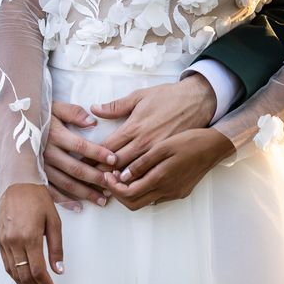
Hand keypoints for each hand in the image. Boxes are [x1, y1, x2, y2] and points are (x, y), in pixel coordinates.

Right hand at [0, 183, 63, 283]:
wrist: (17, 183)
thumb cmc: (37, 198)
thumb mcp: (54, 221)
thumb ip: (56, 248)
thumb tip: (59, 270)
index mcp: (29, 237)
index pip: (38, 272)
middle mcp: (13, 242)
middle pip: (25, 277)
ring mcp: (4, 242)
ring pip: (14, 274)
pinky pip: (6, 264)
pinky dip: (16, 276)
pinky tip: (26, 278)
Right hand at [44, 101, 116, 209]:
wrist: (13, 125)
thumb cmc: (38, 116)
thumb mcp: (54, 108)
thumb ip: (73, 113)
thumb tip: (92, 122)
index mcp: (54, 135)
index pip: (80, 146)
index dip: (98, 153)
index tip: (114, 160)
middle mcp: (47, 153)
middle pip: (76, 169)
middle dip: (96, 178)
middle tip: (113, 184)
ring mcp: (41, 167)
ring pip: (66, 183)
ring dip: (85, 193)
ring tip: (103, 199)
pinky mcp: (35, 176)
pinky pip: (51, 191)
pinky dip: (65, 201)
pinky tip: (79, 207)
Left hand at [91, 74, 216, 180]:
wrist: (201, 102)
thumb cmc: (170, 97)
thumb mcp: (141, 96)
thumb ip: (116, 106)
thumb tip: (95, 109)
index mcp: (134, 129)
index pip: (107, 149)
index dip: (93, 158)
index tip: (82, 163)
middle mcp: (144, 145)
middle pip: (116, 166)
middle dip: (101, 174)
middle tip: (89, 179)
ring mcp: (158, 156)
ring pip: (132, 176)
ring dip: (118, 183)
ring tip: (106, 187)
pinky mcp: (170, 161)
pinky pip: (150, 179)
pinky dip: (138, 184)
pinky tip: (130, 186)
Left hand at [103, 128, 234, 209]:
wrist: (215, 145)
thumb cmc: (189, 140)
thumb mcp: (163, 146)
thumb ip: (142, 162)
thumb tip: (123, 176)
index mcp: (161, 178)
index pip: (128, 193)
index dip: (113, 187)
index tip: (106, 174)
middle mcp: (167, 191)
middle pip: (133, 203)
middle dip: (118, 193)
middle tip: (110, 178)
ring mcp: (174, 193)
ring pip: (144, 202)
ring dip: (129, 193)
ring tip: (121, 176)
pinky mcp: (179, 192)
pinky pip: (155, 197)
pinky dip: (142, 191)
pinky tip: (139, 176)